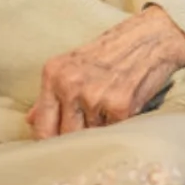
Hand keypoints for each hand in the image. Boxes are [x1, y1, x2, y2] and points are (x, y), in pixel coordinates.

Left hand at [28, 7, 184, 138]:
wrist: (153, 36)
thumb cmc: (113, 50)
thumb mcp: (74, 63)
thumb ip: (51, 94)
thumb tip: (31, 120)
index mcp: (54, 74)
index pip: (43, 127)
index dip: (51, 141)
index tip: (58, 148)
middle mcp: (70, 85)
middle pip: (65, 136)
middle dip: (78, 136)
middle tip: (90, 126)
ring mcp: (95, 96)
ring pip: (90, 135)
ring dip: (100, 128)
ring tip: (110, 108)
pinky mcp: (120, 106)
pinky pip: (113, 131)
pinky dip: (119, 124)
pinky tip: (126, 104)